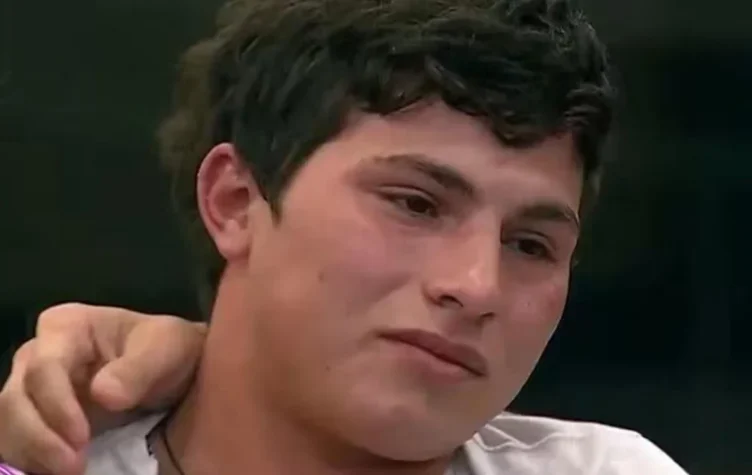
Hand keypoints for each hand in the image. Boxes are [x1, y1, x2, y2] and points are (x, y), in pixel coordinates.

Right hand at [0, 303, 206, 474]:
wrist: (177, 370)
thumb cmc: (167, 350)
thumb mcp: (165, 349)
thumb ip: (138, 369)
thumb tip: (103, 395)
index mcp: (67, 327)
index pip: (43, 367)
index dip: (56, 405)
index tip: (81, 438)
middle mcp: (39, 354)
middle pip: (15, 400)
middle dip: (39, 438)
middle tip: (73, 468)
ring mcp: (34, 388)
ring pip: (9, 424)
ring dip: (32, 454)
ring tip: (70, 473)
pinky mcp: (39, 418)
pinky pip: (17, 442)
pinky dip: (32, 460)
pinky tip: (56, 473)